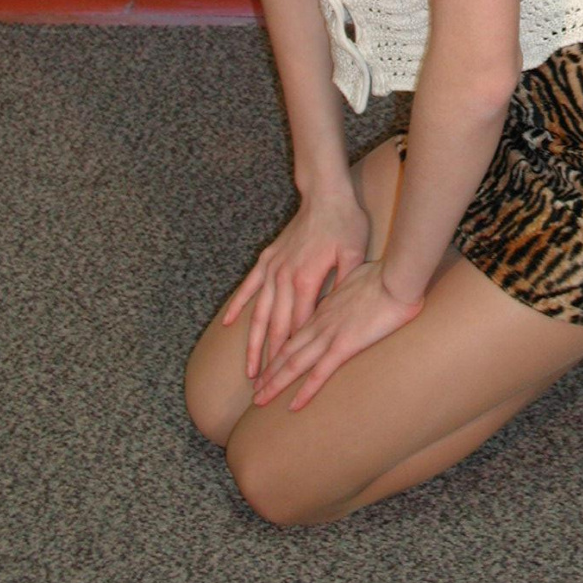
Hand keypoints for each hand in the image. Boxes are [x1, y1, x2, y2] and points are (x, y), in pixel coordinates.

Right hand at [222, 194, 369, 380]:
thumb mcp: (354, 255)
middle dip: (269, 359)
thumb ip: (343, 286)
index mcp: (305, 279)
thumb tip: (336, 316)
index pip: (298, 326)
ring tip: (248, 369)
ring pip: (259, 312)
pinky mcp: (268, 259)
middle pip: (275, 326)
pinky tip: (228, 324)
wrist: (326, 194)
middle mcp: (283, 277)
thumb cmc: (346, 223)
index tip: (286, 381)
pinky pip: (249, 287)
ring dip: (253, 342)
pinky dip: (238, 305)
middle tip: (262, 389)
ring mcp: (273, 268)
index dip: (292, 355)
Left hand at [252, 259, 423, 411]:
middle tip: (255, 390)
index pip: (295, 331)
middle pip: (288, 350)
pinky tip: (293, 406)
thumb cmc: (385, 275)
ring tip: (260, 400)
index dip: (279, 348)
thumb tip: (349, 294)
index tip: (268, 362)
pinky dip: (305, 391)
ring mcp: (330, 334)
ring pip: (295, 363)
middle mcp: (321, 322)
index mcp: (325, 307)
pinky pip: (320, 373)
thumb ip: (348, 290)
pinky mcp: (344, 345)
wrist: (397, 276)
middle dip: (269, 371)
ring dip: (275, 383)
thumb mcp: (359, 278)